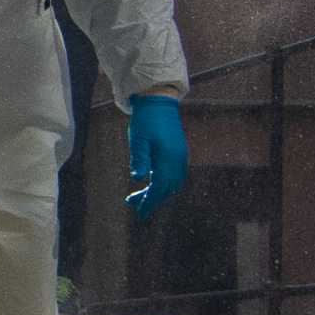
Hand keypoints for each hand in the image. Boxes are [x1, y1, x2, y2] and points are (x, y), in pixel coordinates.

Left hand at [126, 94, 186, 220]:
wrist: (159, 101)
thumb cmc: (145, 120)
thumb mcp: (138, 139)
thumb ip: (139, 158)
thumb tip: (137, 178)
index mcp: (168, 158)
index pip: (160, 187)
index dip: (150, 201)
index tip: (140, 213)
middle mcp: (178, 159)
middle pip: (167, 188)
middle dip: (152, 199)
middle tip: (133, 204)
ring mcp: (180, 156)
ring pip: (172, 182)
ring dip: (158, 192)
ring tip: (139, 195)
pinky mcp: (179, 152)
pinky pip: (174, 174)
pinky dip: (164, 183)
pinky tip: (151, 182)